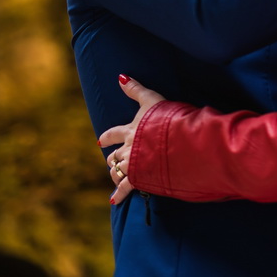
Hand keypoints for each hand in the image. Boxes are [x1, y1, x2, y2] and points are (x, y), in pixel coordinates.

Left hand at [98, 74, 165, 204]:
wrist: (176, 139)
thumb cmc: (166, 117)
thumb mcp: (152, 99)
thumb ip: (136, 89)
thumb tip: (120, 76)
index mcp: (130, 130)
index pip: (113, 134)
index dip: (106, 137)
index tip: (101, 141)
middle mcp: (128, 147)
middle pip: (113, 156)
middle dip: (112, 158)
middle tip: (111, 161)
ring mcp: (132, 164)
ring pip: (117, 171)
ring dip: (115, 173)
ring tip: (116, 177)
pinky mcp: (139, 177)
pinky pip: (125, 188)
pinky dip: (118, 194)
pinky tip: (113, 199)